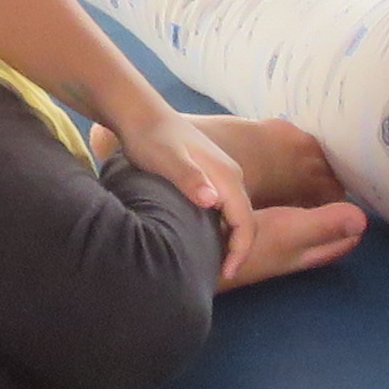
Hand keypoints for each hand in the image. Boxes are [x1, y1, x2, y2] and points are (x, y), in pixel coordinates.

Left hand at [102, 104, 370, 292]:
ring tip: (212, 260)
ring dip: (230, 239)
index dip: (240, 251)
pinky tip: (205, 236)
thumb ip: (190, 179)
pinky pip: (226, 207)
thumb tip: (213, 201)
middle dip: (238, 250)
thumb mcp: (168, 160)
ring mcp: (223, 175)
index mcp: (227, 177)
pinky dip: (222, 226)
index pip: (246, 222)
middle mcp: (232, 176)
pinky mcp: (213, 175)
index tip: (226, 273)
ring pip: (236, 214)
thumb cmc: (152, 140)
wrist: (142, 115)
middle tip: (219, 274)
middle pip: (246, 221)